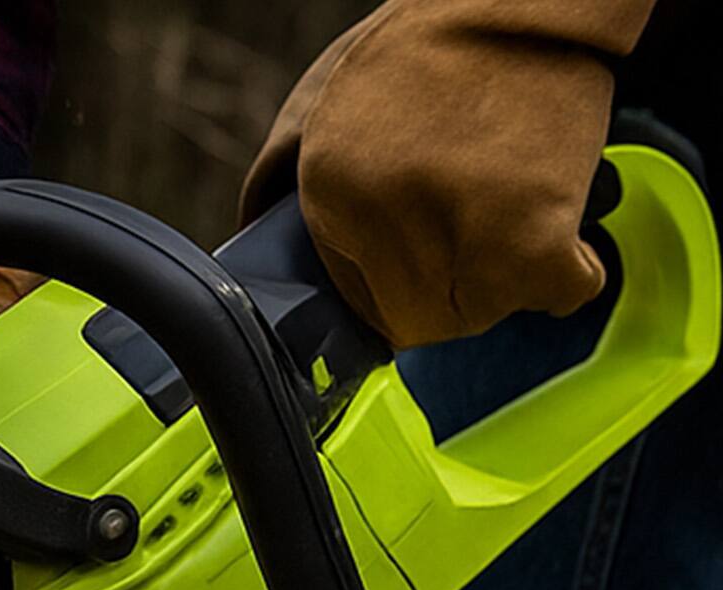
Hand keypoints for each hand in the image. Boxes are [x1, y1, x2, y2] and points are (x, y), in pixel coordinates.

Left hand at [242, 0, 656, 349]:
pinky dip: (569, 275)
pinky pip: (561, 291)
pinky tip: (561, 243)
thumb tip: (249, 236)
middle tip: (471, 235)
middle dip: (442, 291)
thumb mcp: (317, 99)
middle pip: (415, 315)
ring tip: (509, 218)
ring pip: (479, 314)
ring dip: (499, 286)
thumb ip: (274, 174)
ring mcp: (458, 236)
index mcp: (327, 190)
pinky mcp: (533, 237)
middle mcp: (384, 221)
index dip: (388, 284)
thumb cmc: (426, 45)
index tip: (417, 257)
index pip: (351, 295)